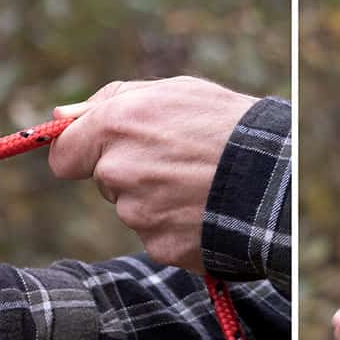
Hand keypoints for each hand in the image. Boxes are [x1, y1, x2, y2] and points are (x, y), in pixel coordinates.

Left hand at [48, 76, 257, 270]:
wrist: (278, 177)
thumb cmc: (229, 126)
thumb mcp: (176, 92)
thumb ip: (112, 100)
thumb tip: (60, 113)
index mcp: (117, 125)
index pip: (63, 155)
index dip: (82, 154)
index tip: (99, 155)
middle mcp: (118, 170)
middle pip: (104, 181)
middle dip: (130, 174)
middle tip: (179, 163)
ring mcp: (138, 213)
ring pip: (131, 210)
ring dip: (156, 200)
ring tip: (200, 186)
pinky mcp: (160, 246)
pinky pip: (156, 236)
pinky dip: (176, 227)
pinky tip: (205, 211)